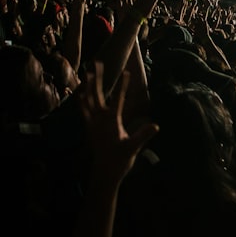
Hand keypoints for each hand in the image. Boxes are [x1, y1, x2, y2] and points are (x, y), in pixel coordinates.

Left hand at [80, 62, 158, 183]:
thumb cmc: (120, 160)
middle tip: (98, 62)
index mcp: (111, 122)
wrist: (104, 174)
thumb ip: (142, 135)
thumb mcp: (133, 148)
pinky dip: (80, 99)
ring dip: (87, 85)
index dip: (123, 85)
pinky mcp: (89, 127)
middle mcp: (99, 120)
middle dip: (98, 78)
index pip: (118, 100)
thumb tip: (156, 125)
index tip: (127, 71)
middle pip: (97, 94)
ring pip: (87, 100)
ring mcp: (92, 123)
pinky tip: (78, 92)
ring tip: (87, 72)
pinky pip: (82, 109)